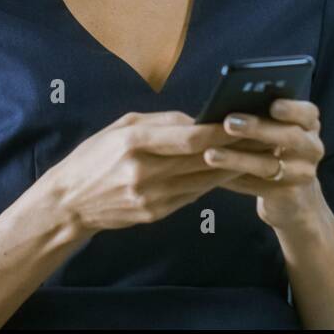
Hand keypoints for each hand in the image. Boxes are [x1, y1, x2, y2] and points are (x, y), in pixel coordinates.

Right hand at [43, 111, 242, 233]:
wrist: (68, 203)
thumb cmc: (93, 157)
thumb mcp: (120, 127)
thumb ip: (160, 122)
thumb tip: (198, 119)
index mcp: (133, 143)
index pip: (188, 137)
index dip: (220, 130)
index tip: (245, 120)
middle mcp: (144, 172)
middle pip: (202, 159)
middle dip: (236, 147)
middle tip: (265, 136)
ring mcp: (151, 197)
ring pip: (204, 180)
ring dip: (233, 166)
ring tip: (258, 153)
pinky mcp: (155, 213)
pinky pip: (193, 195)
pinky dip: (213, 182)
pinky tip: (231, 171)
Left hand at [201, 99, 325, 229]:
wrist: (294, 198)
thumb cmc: (276, 154)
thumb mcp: (276, 134)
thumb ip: (260, 118)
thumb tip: (221, 106)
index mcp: (309, 126)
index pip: (308, 113)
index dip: (291, 108)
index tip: (272, 104)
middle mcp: (312, 148)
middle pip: (290, 136)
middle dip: (258, 128)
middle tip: (229, 122)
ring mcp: (303, 174)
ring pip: (269, 165)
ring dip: (237, 159)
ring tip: (210, 154)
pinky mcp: (288, 195)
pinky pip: (258, 186)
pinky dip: (234, 179)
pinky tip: (212, 173)